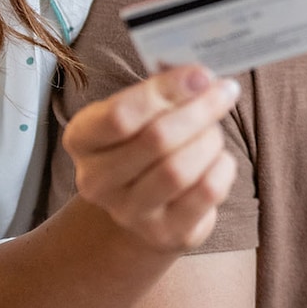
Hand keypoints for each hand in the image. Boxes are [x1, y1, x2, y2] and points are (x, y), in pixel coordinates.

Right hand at [62, 65, 240, 253]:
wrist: (144, 208)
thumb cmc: (143, 144)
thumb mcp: (140, 112)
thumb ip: (162, 90)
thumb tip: (200, 76)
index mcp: (82, 138)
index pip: (120, 115)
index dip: (166, 90)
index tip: (201, 74)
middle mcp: (96, 180)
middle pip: (156, 140)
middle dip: (200, 110)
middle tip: (224, 92)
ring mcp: (129, 212)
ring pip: (180, 169)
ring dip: (209, 140)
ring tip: (215, 130)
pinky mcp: (166, 233)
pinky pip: (206, 192)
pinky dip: (222, 167)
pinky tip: (218, 158)